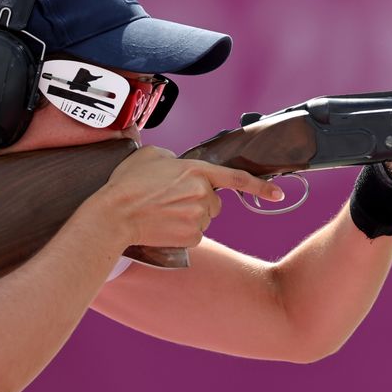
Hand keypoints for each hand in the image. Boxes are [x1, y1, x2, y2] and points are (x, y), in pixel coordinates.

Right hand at [91, 146, 283, 248]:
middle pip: (214, 202)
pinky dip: (182, 232)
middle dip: (200, 201)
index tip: (279, 194)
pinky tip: (163, 225)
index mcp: (196, 171)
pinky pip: (195, 234)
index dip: (260, 186)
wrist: (113, 215)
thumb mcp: (151, 155)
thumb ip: (174, 158)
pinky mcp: (192, 236)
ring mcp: (199, 216)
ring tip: (162, 211)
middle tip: (171, 200)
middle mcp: (203, 193)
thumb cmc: (128, 184)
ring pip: (204, 218)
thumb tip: (179, 168)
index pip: (236, 178)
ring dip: (189, 216)